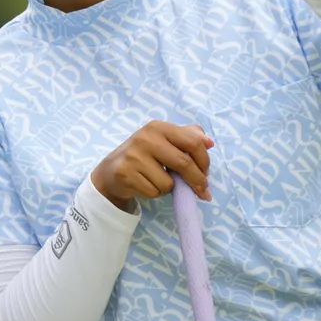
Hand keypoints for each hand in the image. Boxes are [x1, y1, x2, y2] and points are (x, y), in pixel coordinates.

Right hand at [90, 121, 214, 210]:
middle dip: (197, 181)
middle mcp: (145, 138)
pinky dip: (155, 193)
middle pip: (184, 163)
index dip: (204, 161)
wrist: (111, 171)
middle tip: (202, 191)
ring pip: (169, 182)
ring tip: (157, 180)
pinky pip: (155, 191)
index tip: (206, 173)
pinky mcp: (126, 174)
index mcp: (158, 127)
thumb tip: (209, 142)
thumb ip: (187, 137)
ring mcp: (134, 156)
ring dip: (169, 188)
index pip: (193, 142)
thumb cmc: (143, 155)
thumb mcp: (163, 140)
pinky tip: (145, 184)